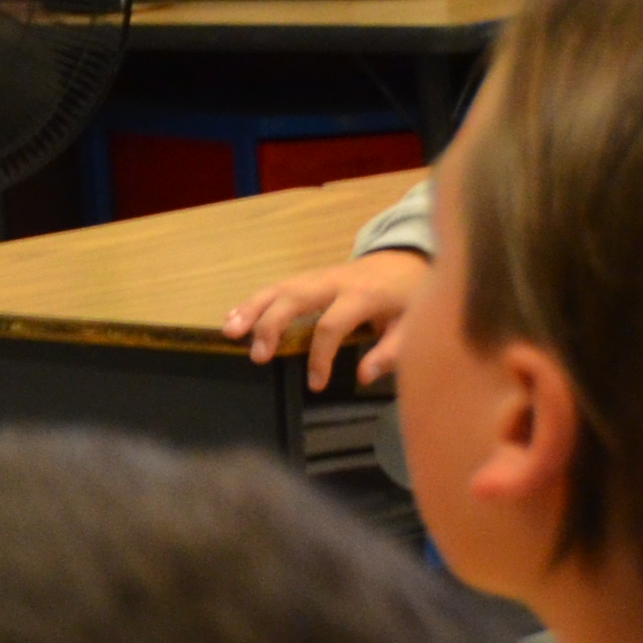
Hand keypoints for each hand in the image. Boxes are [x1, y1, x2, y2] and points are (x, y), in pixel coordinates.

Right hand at [224, 249, 426, 387]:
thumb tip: (364, 376)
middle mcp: (333, 282)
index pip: (331, 325)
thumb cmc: (409, 297)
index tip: (316, 384)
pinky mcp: (308, 277)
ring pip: (278, 288)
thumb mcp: (413, 325)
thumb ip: (391, 351)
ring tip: (230, 331)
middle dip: (271, 325)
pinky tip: (233, 316)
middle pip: (293, 298)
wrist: (406, 259)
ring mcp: (317, 276)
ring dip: (251, 309)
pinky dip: (253, 301)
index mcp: (362, 295)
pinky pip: (276, 286)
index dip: (320, 356)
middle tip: (257, 356)